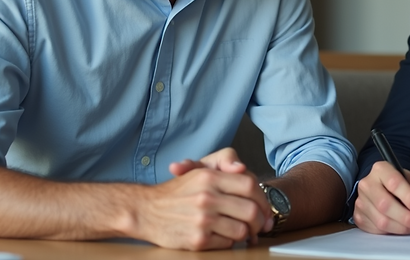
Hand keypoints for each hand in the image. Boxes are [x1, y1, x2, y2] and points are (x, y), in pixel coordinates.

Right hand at [126, 149, 271, 249]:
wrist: (145, 210)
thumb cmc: (176, 192)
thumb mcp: (199, 170)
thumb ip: (224, 166)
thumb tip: (243, 169)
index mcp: (209, 177)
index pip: (250, 185)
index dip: (262, 198)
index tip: (263, 206)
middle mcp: (207, 197)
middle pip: (251, 211)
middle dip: (259, 221)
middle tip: (259, 225)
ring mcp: (203, 220)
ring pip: (242, 231)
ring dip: (245, 234)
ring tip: (241, 231)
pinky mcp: (198, 240)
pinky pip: (227, 244)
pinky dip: (229, 242)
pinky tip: (222, 236)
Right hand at [353, 161, 409, 234]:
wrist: (391, 192)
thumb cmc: (404, 186)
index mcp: (381, 169)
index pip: (394, 182)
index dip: (408, 197)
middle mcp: (367, 183)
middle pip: (384, 204)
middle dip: (405, 217)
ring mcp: (361, 201)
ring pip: (381, 220)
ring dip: (400, 227)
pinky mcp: (359, 216)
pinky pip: (376, 230)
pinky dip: (391, 232)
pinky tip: (398, 226)